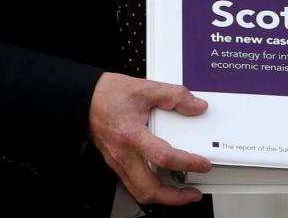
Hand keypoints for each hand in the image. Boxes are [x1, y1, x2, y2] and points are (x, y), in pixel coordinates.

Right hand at [88, 72, 211, 205]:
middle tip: (193, 193)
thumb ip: (174, 96)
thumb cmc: (108, 95)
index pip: (163, 156)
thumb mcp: (145, 88)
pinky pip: (133, 184)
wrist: (85, 99)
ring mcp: (118, 162)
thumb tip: (196, 106)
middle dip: (175, 197)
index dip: (187, 163)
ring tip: (180, 194)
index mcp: (132, 134)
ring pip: (140, 192)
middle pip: (149, 189)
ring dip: (163, 197)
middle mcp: (124, 153)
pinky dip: (151, 189)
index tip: (203, 164)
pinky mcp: (116, 163)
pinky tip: (161, 183)